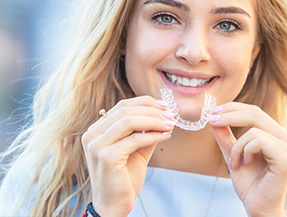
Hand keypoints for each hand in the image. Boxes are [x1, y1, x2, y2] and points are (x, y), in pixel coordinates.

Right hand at [81, 96, 175, 216]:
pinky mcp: (107, 157)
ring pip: (129, 121)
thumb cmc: (124, 177)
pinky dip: (153, 135)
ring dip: (154, 120)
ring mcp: (97, 145)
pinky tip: (166, 136)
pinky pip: (135, 139)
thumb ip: (145, 131)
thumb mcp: (136, 149)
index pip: (122, 106)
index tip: (165, 106)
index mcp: (96, 130)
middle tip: (171, 115)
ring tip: (170, 124)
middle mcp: (92, 135)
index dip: (145, 103)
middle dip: (152, 111)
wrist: (114, 205)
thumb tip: (163, 114)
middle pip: (126, 110)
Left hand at [208, 102, 286, 216]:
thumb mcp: (232, 153)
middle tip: (211, 120)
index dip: (232, 108)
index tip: (212, 112)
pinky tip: (245, 164)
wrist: (257, 206)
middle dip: (229, 115)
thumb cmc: (249, 183)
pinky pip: (259, 141)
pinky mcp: (286, 158)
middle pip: (255, 113)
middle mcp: (286, 138)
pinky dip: (245, 151)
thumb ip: (225, 136)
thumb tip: (213, 117)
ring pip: (254, 129)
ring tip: (234, 163)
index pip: (254, 111)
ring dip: (237, 147)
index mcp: (276, 134)